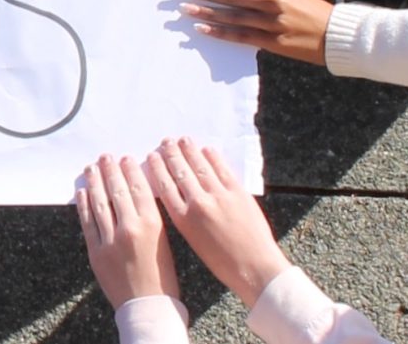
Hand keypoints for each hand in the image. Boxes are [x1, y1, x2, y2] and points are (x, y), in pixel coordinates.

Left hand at [77, 154, 178, 308]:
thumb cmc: (163, 276)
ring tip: (91, 168)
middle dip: (110, 170)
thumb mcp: (164, 241)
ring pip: (99, 203)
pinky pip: (87, 222)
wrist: (148, 307)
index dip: (130, 170)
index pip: (139, 188)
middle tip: (105, 157)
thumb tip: (138, 193)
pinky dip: (84, 204)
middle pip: (117, 191)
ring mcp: (110, 240)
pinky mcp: (95, 251)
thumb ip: (150, 217)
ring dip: (94, 182)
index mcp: (152, 225)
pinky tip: (82, 192)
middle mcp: (130, 228)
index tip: (125, 158)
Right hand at [147, 138, 289, 306]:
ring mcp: (219, 196)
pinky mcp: (238, 193)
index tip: (152, 156)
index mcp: (183, 219)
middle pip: (180, 172)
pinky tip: (206, 149)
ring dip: (189, 150)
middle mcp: (198, 204)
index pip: (164, 185)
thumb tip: (178, 195)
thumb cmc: (222, 262)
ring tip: (183, 139)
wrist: (255, 268)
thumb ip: (183, 216)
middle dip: (171, 154)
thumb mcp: (193, 240)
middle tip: (166, 142)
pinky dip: (213, 157)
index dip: (157, 168)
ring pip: (199, 166)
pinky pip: (222, 169)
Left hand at [176, 0, 332, 64]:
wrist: (338, 35)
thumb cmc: (312, 12)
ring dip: (206, 11)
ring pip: (232, 15)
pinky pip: (241, 36)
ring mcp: (272, 22)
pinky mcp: (273, 41)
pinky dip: (220, 32)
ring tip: (185, 8)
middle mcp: (272, 1)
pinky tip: (202, 29)